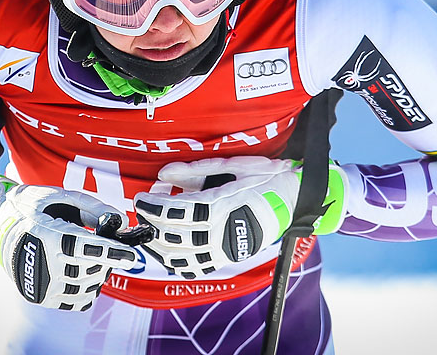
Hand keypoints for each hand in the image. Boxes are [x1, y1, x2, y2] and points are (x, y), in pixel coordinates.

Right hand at [0, 173, 139, 310]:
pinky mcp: (42, 297)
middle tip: (109, 247)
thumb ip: (91, 207)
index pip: (84, 248)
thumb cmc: (33, 207)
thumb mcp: (60, 196)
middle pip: (90, 268)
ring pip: (87, 286)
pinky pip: (77, 301)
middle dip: (108, 259)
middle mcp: (42, 264)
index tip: (131, 255)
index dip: (110, 252)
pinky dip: (89, 289)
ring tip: (94, 258)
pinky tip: (86, 273)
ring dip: (100, 273)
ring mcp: (42, 284)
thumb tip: (119, 221)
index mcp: (46, 235)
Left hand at [133, 156, 348, 278]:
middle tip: (146, 206)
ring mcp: (221, 251)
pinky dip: (173, 260)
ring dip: (156, 243)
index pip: (172, 212)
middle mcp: (217, 233)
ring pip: (176, 256)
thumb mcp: (231, 166)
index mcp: (218, 207)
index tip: (142, 197)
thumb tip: (164, 175)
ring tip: (153, 226)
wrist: (294, 202)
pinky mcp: (225, 260)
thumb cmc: (265, 179)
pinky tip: (168, 245)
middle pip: (169, 234)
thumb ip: (195, 170)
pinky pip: (191, 268)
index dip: (151, 205)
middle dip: (149, 220)